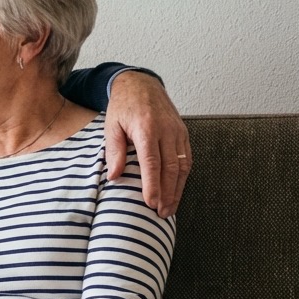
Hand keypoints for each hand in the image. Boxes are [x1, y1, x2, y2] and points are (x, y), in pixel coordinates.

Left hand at [103, 71, 190, 216]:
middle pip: (170, 168)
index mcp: (146, 128)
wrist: (141, 85)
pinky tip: (177, 190)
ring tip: (170, 208)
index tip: (151, 203)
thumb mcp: (111, 126)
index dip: (153, 184)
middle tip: (162, 213)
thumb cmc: (123, 107)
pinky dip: (183, 177)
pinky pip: (187, 158)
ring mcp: (177, 132)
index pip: (151, 162)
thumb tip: (114, 177)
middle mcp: (166, 130)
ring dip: (178, 189)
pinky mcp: (183, 133)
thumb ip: (114, 151)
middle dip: (168, 193)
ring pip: (182, 165)